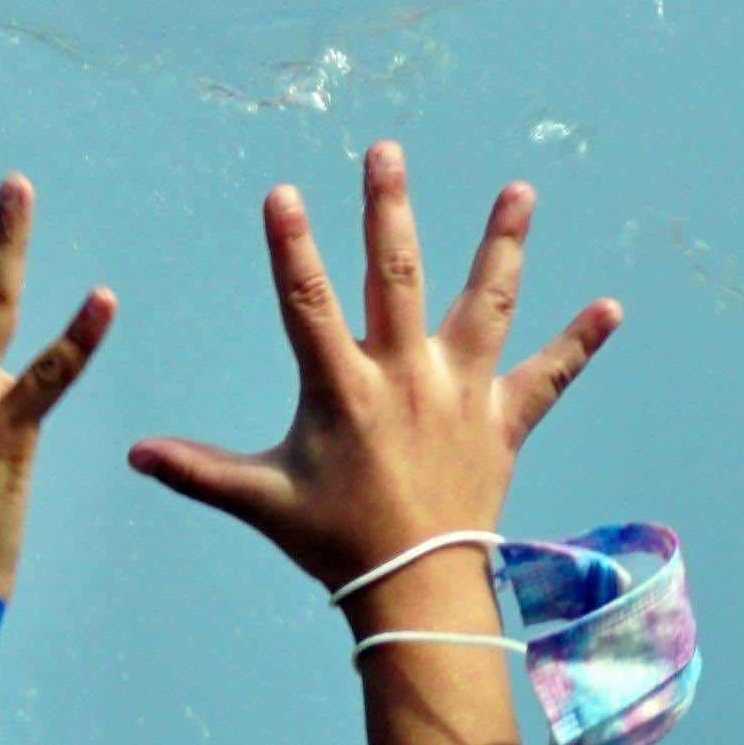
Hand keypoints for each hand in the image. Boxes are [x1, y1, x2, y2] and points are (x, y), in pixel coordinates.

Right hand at [126, 142, 615, 596]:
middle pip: (395, 278)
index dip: (293, 249)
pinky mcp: (502, 421)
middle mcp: (405, 378)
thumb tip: (132, 455)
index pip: (308, 304)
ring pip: (484, 305)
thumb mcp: (262, 501)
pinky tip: (611, 307)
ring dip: (503, 245)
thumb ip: (198, 471)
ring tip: (520, 189)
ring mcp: (460, 394)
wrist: (417, 592)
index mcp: (343, 390)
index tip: (284, 193)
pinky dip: (580, 342)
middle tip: (385, 152)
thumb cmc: (335, 542)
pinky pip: (549, 376)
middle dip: (388, 211)